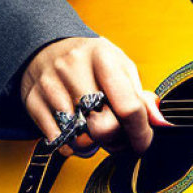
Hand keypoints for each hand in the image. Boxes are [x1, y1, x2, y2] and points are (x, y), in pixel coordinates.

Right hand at [20, 36, 165, 157]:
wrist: (46, 47)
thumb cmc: (91, 61)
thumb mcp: (120, 68)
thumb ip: (140, 96)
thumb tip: (160, 122)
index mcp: (104, 58)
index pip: (129, 107)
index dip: (140, 133)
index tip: (143, 143)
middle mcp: (75, 69)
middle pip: (104, 127)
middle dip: (116, 140)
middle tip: (117, 137)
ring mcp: (51, 85)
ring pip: (79, 138)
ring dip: (92, 145)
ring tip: (94, 131)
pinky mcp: (32, 101)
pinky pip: (57, 141)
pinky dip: (70, 145)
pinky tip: (75, 132)